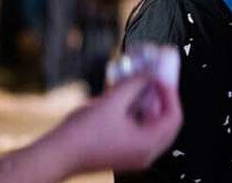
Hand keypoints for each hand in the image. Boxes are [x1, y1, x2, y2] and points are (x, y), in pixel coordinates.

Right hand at [57, 74, 182, 172]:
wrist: (58, 153)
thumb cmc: (81, 136)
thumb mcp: (112, 102)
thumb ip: (135, 85)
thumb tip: (148, 74)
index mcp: (147, 145)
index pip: (173, 117)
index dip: (170, 93)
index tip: (162, 78)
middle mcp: (145, 154)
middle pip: (166, 123)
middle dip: (162, 99)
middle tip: (156, 80)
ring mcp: (134, 156)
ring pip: (153, 127)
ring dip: (150, 105)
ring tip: (141, 86)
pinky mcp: (123, 153)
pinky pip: (140, 132)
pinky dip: (138, 115)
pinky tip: (128, 99)